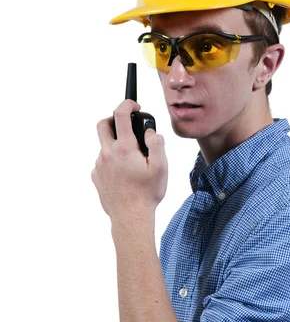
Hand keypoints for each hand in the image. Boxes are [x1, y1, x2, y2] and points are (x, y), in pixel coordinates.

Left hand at [91, 99, 167, 220]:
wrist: (130, 217)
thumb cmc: (147, 194)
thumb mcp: (161, 166)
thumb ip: (156, 143)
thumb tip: (150, 132)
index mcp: (124, 148)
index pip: (120, 114)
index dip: (127, 104)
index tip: (134, 105)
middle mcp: (107, 153)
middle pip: (103, 124)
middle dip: (113, 119)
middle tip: (126, 126)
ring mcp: (99, 165)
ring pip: (104, 146)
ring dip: (116, 145)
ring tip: (132, 161)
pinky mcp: (96, 176)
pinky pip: (103, 162)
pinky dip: (113, 161)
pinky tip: (125, 174)